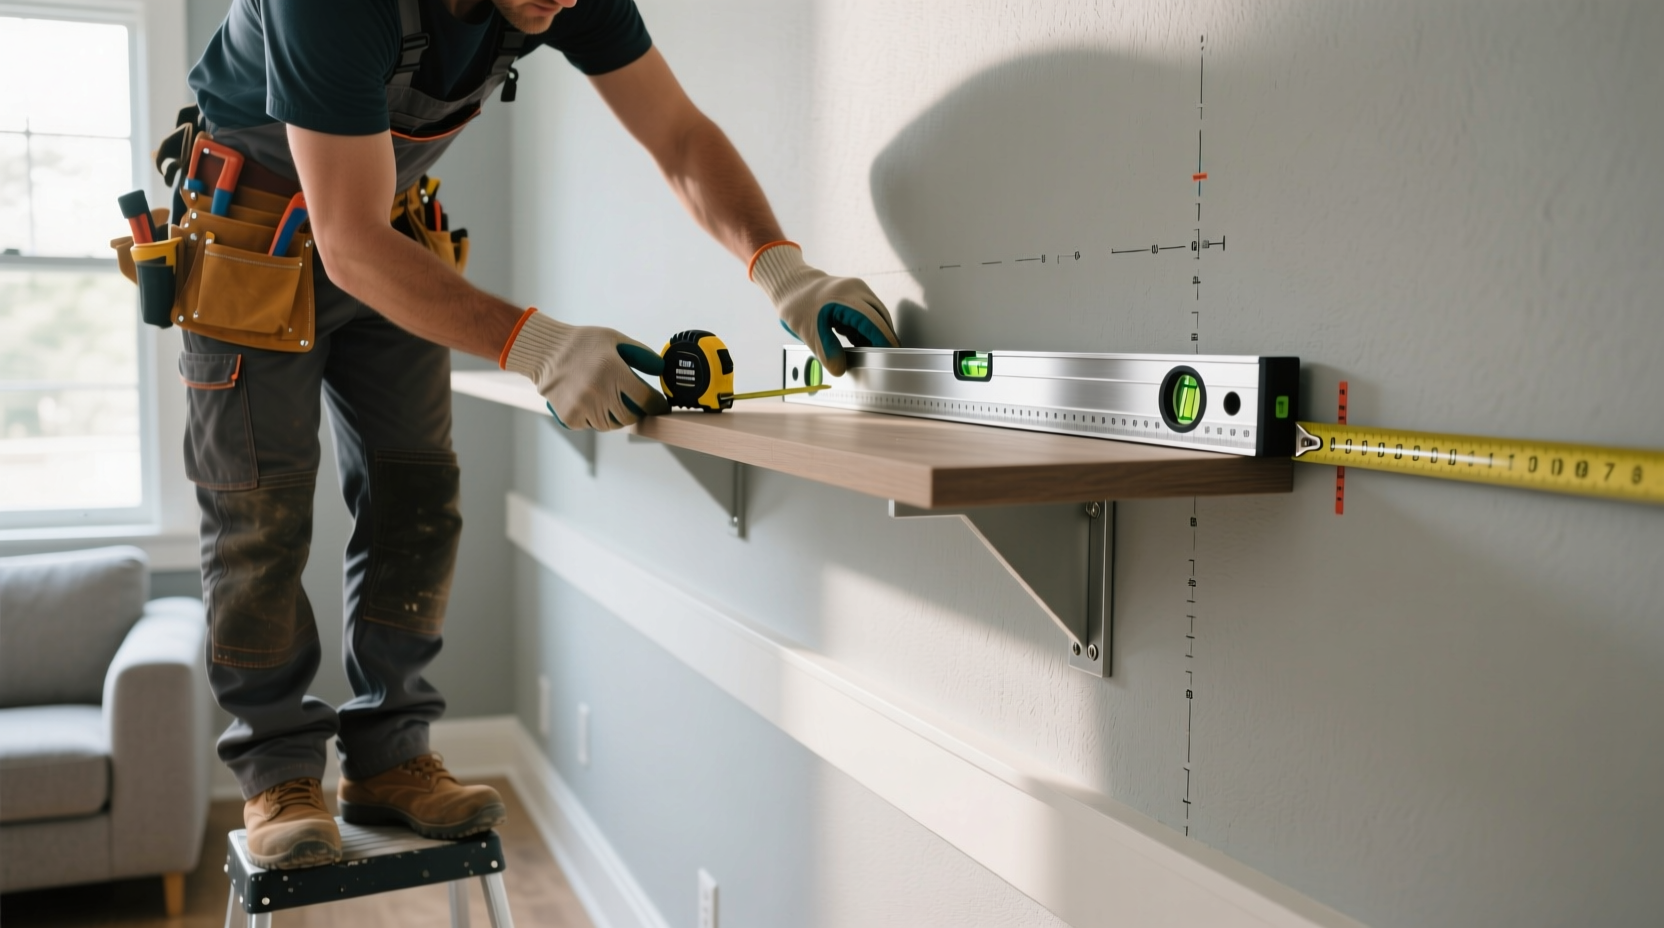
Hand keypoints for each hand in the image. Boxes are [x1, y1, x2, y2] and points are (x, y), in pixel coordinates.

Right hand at [501, 310, 668, 430]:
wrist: (545, 352)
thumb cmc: (582, 344)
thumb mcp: (614, 339)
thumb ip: (641, 355)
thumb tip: (661, 369)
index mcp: (613, 370)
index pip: (645, 399)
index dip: (656, 405)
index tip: (658, 405)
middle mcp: (599, 391)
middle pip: (630, 416)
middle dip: (636, 410)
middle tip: (633, 402)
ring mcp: (583, 407)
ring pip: (611, 424)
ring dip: (615, 416)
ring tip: (609, 400)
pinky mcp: (570, 417)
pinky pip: (591, 426)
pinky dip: (595, 418)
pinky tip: (591, 402)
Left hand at [750, 243, 896, 376]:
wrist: (791, 285)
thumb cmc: (798, 304)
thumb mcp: (808, 332)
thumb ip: (827, 351)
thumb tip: (841, 368)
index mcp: (847, 297)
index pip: (874, 322)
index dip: (884, 340)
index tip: (891, 355)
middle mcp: (858, 290)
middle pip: (881, 319)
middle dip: (881, 339)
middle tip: (879, 359)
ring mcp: (859, 289)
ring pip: (877, 316)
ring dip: (872, 334)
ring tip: (861, 350)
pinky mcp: (858, 293)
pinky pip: (870, 312)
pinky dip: (865, 328)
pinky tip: (853, 338)